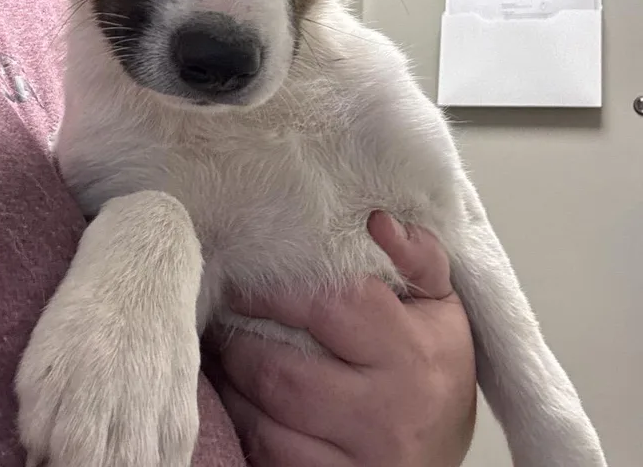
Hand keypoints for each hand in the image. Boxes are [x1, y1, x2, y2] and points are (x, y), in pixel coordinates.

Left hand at [208, 213, 476, 465]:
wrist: (444, 455)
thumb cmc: (435, 369)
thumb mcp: (441, 308)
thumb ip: (419, 258)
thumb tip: (379, 221)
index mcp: (412, 353)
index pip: (332, 307)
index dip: (274, 290)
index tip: (243, 275)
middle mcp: (388, 412)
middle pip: (285, 370)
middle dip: (240, 339)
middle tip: (220, 313)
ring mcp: (361, 458)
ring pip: (268, 419)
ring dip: (232, 382)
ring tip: (218, 349)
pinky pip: (271, 457)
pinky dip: (243, 424)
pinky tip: (235, 396)